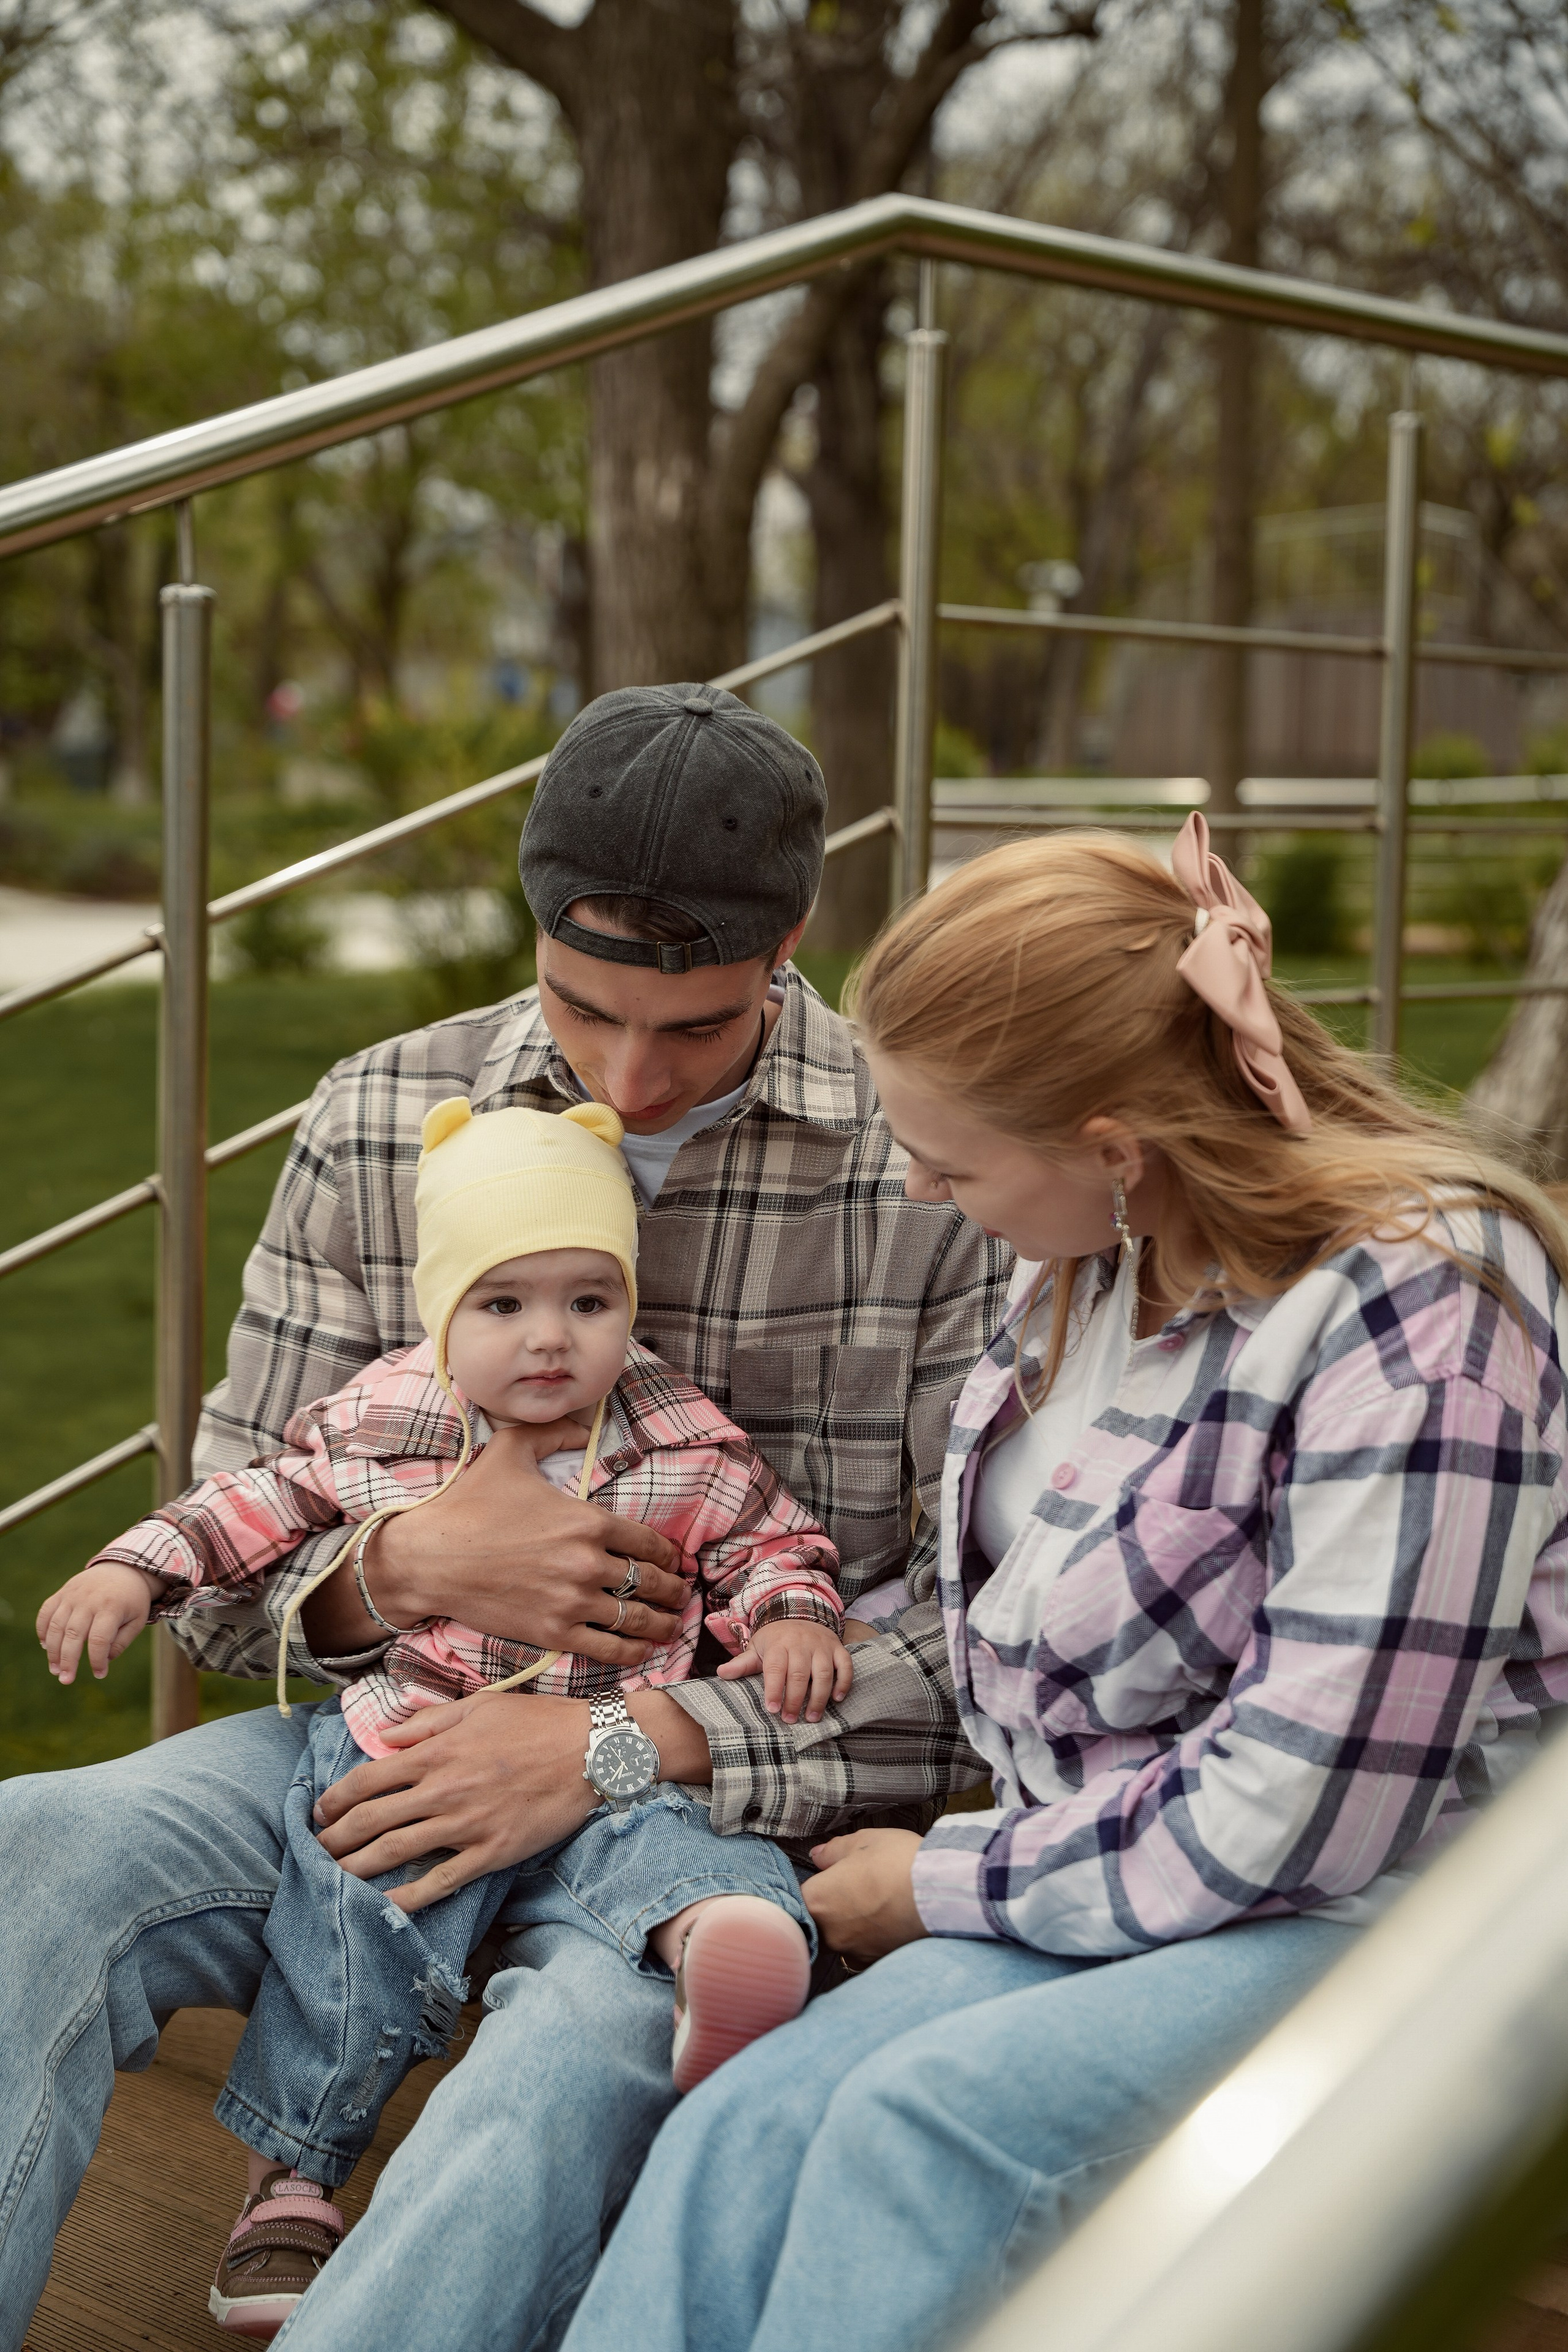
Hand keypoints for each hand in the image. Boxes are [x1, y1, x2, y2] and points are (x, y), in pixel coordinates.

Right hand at [36, 1563, 163, 1684]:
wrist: (122, 1568)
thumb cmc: (131, 1600)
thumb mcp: (137, 1620)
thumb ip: (121, 1642)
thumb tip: (103, 1661)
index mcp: (111, 1607)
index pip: (99, 1639)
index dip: (97, 1660)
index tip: (100, 1675)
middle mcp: (89, 1600)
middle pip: (73, 1635)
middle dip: (68, 1661)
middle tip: (66, 1680)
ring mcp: (73, 1595)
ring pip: (56, 1626)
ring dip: (52, 1651)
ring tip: (55, 1670)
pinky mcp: (62, 1592)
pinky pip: (46, 1612)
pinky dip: (42, 1630)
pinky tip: (45, 1646)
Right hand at [303, 1421, 688, 1665]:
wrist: (430, 1558)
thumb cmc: (470, 1504)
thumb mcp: (512, 1450)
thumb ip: (554, 1433)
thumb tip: (584, 1427)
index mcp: (586, 1520)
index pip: (648, 1541)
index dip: (669, 1553)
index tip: (675, 1560)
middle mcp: (587, 1563)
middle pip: (650, 1581)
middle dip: (672, 1589)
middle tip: (681, 1593)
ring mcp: (572, 1601)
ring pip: (635, 1618)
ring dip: (661, 1623)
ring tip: (670, 1625)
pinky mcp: (553, 1632)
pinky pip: (607, 1646)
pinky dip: (632, 1650)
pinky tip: (643, 1649)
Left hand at [312, 1687, 600, 1913]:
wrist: (590, 1749)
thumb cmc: (536, 1722)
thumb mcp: (478, 1706)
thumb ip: (426, 1722)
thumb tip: (385, 1737)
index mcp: (435, 1752)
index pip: (366, 1780)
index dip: (333, 1801)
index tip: (318, 1813)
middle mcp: (441, 1789)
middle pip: (369, 1822)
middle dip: (333, 1841)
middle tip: (315, 1854)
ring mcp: (464, 1824)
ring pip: (394, 1853)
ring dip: (356, 1869)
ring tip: (332, 1881)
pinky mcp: (490, 1853)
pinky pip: (439, 1882)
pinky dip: (407, 1899)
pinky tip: (384, 1909)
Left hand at [717, 1618, 852, 1724]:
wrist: (800, 1612)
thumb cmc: (776, 1639)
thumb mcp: (757, 1648)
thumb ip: (742, 1663)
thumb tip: (721, 1673)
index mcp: (779, 1644)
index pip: (776, 1668)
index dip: (774, 1689)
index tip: (773, 1709)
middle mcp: (802, 1644)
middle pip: (799, 1674)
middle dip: (795, 1699)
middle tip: (790, 1720)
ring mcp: (822, 1646)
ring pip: (823, 1673)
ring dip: (819, 1697)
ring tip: (812, 1717)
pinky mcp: (838, 1648)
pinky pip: (845, 1665)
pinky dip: (843, 1682)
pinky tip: (837, 1699)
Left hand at [804, 1828, 928, 1963]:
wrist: (942, 1894)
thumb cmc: (899, 1861)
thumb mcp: (865, 1842)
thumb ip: (833, 1851)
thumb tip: (817, 1856)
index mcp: (818, 1900)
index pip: (796, 1896)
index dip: (811, 1884)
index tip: (824, 1877)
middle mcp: (830, 1933)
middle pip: (817, 1918)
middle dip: (830, 1903)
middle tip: (853, 1884)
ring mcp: (853, 1951)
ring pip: (840, 1935)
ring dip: (850, 1921)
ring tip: (874, 1900)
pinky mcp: (875, 1961)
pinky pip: (861, 1948)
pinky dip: (869, 1936)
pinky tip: (886, 1918)